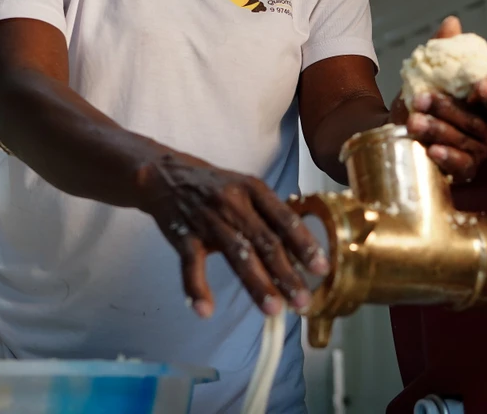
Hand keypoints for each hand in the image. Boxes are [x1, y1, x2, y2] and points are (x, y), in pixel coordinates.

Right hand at [136, 151, 329, 318]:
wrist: (164, 175)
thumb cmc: (213, 186)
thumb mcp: (244, 188)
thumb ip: (267, 216)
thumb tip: (299, 253)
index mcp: (253, 189)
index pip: (284, 218)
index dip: (305, 243)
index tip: (322, 268)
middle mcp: (233, 202)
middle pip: (265, 241)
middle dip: (287, 273)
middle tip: (303, 301)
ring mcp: (207, 219)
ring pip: (236, 254)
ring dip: (256, 284)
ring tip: (273, 309)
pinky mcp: (182, 234)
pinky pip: (190, 265)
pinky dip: (196, 288)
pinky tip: (205, 311)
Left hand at [389, 16, 486, 182]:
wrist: (392, 131)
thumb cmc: (418, 103)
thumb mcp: (426, 74)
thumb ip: (442, 50)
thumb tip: (452, 23)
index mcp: (481, 104)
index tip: (479, 86)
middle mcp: (483, 128)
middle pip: (476, 121)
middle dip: (448, 109)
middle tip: (421, 100)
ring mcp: (475, 151)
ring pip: (465, 142)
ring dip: (439, 131)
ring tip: (414, 123)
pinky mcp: (463, 171)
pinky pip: (462, 167)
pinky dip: (449, 159)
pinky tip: (433, 151)